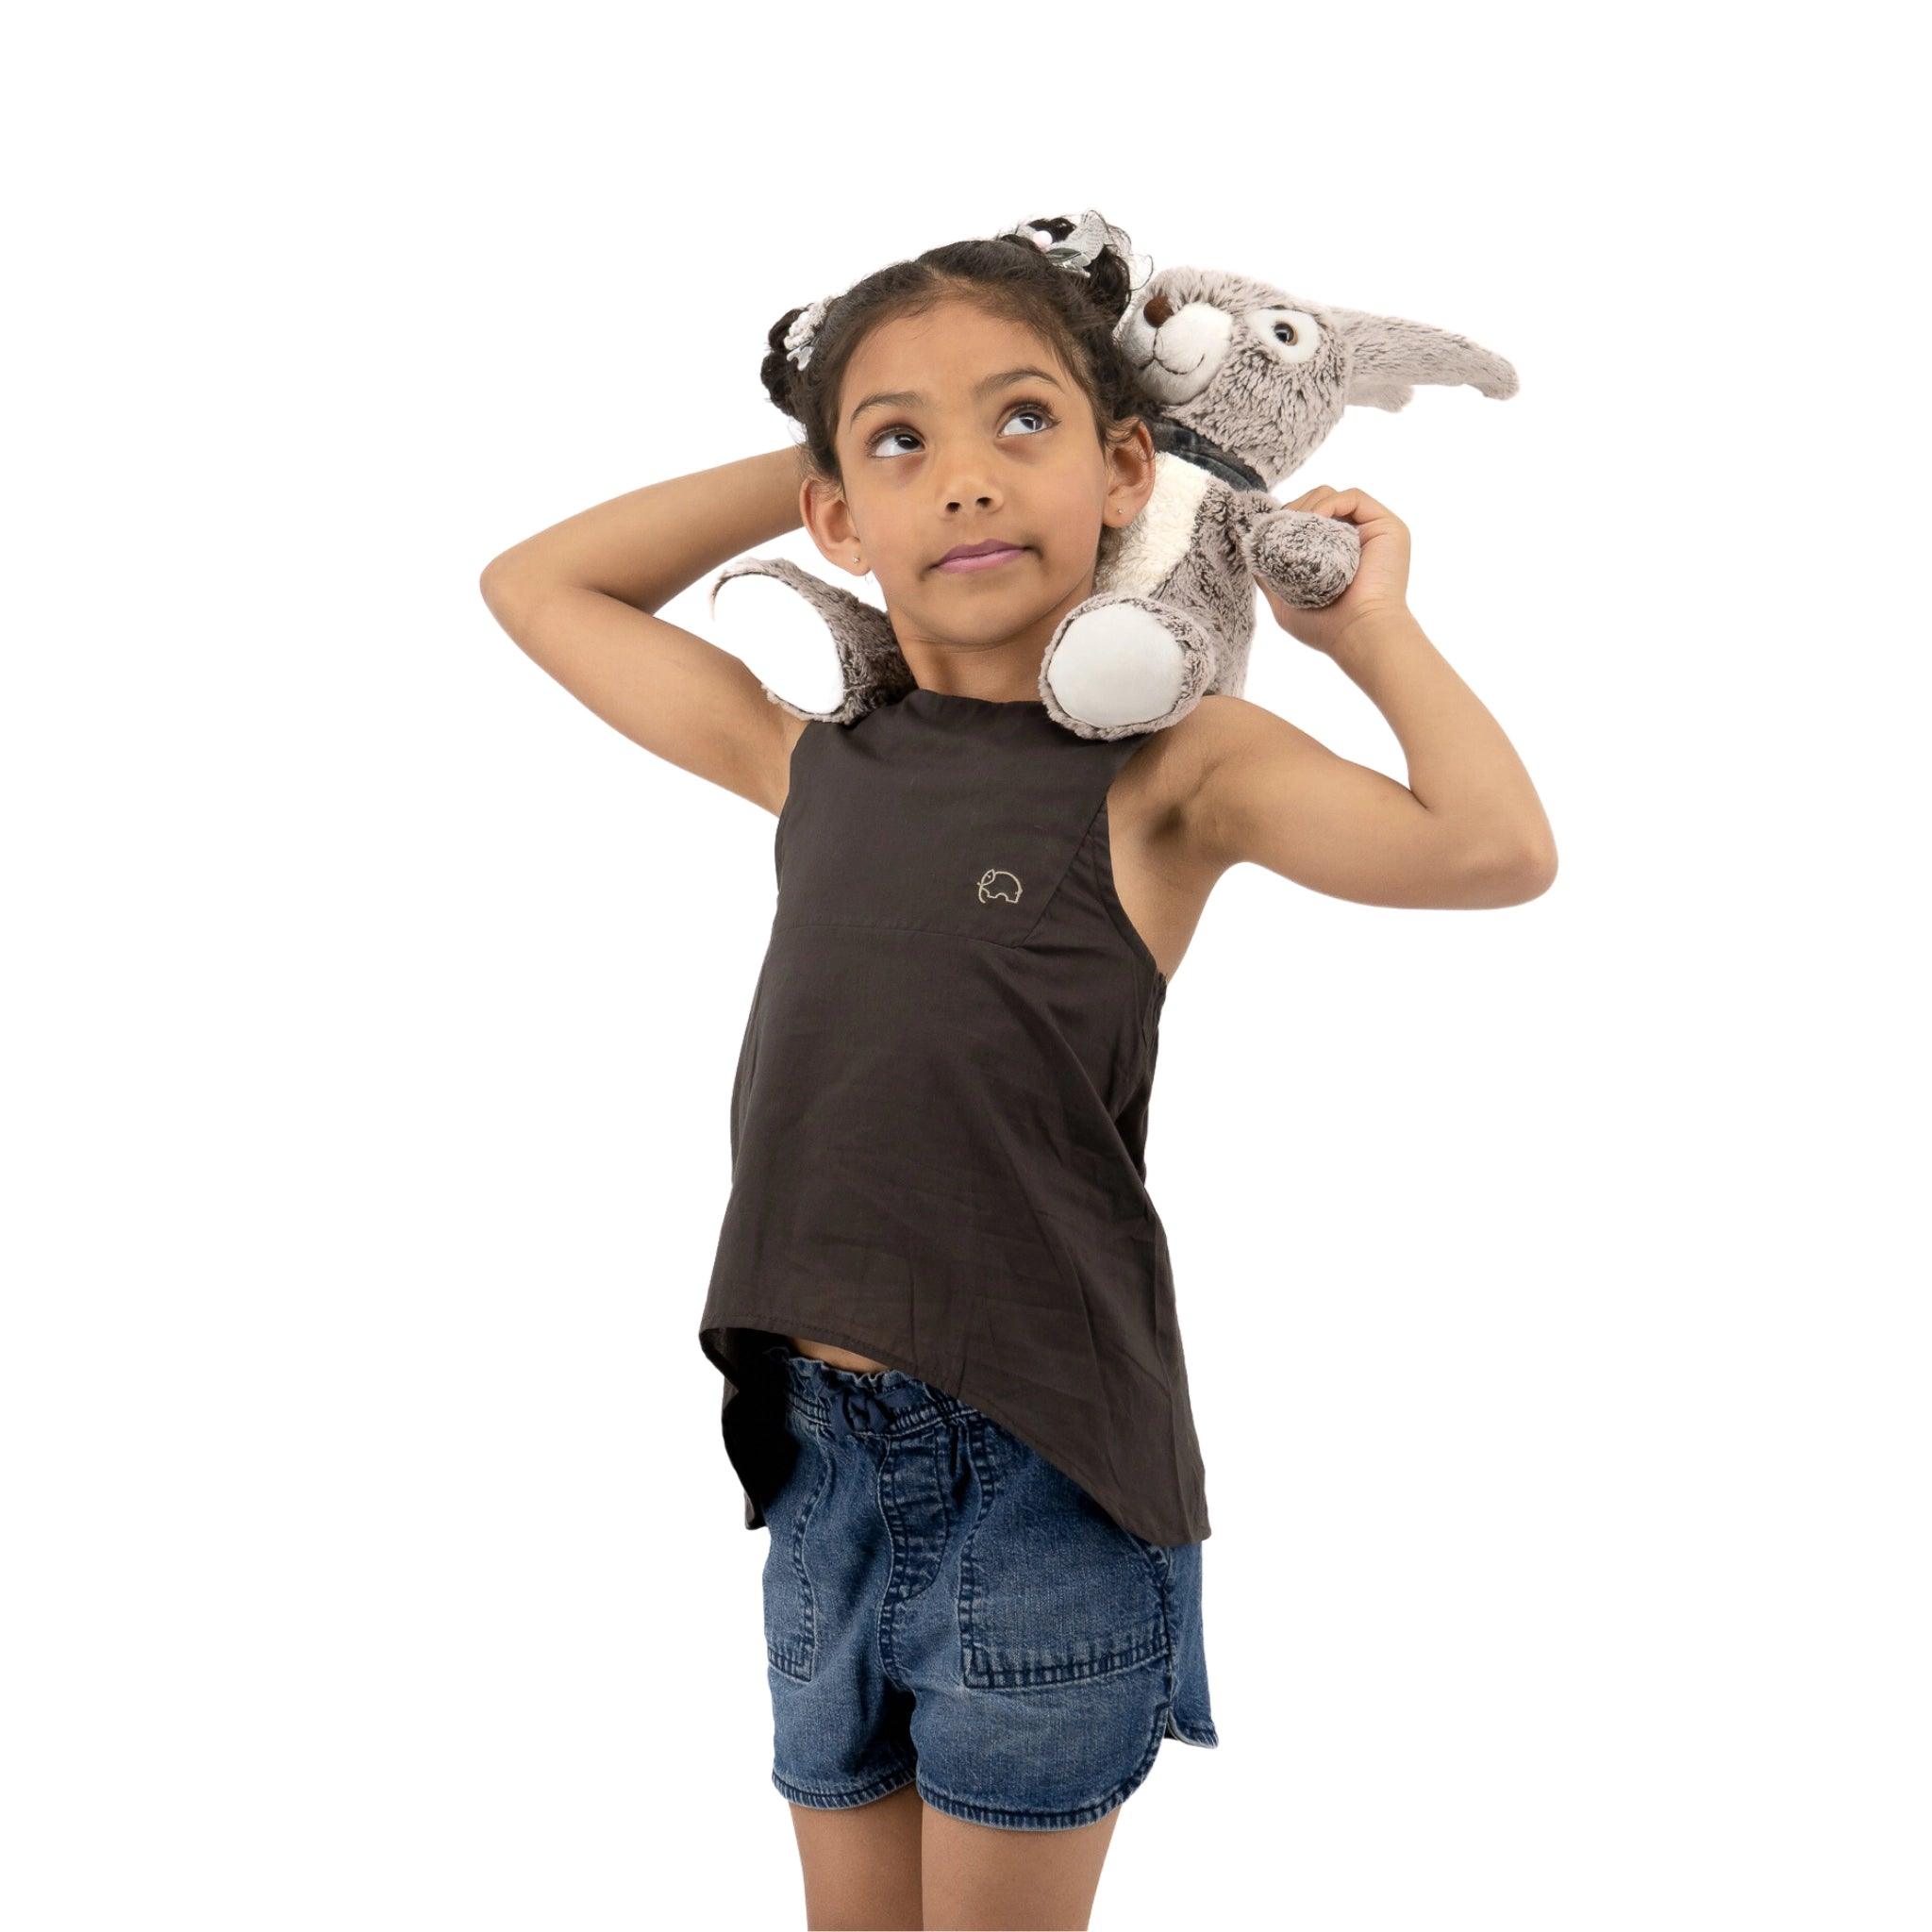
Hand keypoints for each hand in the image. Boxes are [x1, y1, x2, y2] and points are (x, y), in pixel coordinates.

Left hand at [1258, 485, 1412, 655]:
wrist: (1360, 634)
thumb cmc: (1326, 627)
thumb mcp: (1285, 603)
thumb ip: (1269, 577)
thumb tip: (1251, 550)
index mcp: (1336, 554)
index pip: (1307, 521)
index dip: (1286, 519)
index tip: (1267, 531)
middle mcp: (1356, 539)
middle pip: (1317, 502)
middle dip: (1293, 509)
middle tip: (1278, 527)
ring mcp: (1372, 531)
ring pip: (1331, 496)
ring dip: (1306, 506)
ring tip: (1294, 529)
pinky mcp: (1386, 525)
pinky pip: (1352, 497)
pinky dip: (1328, 503)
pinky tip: (1313, 521)